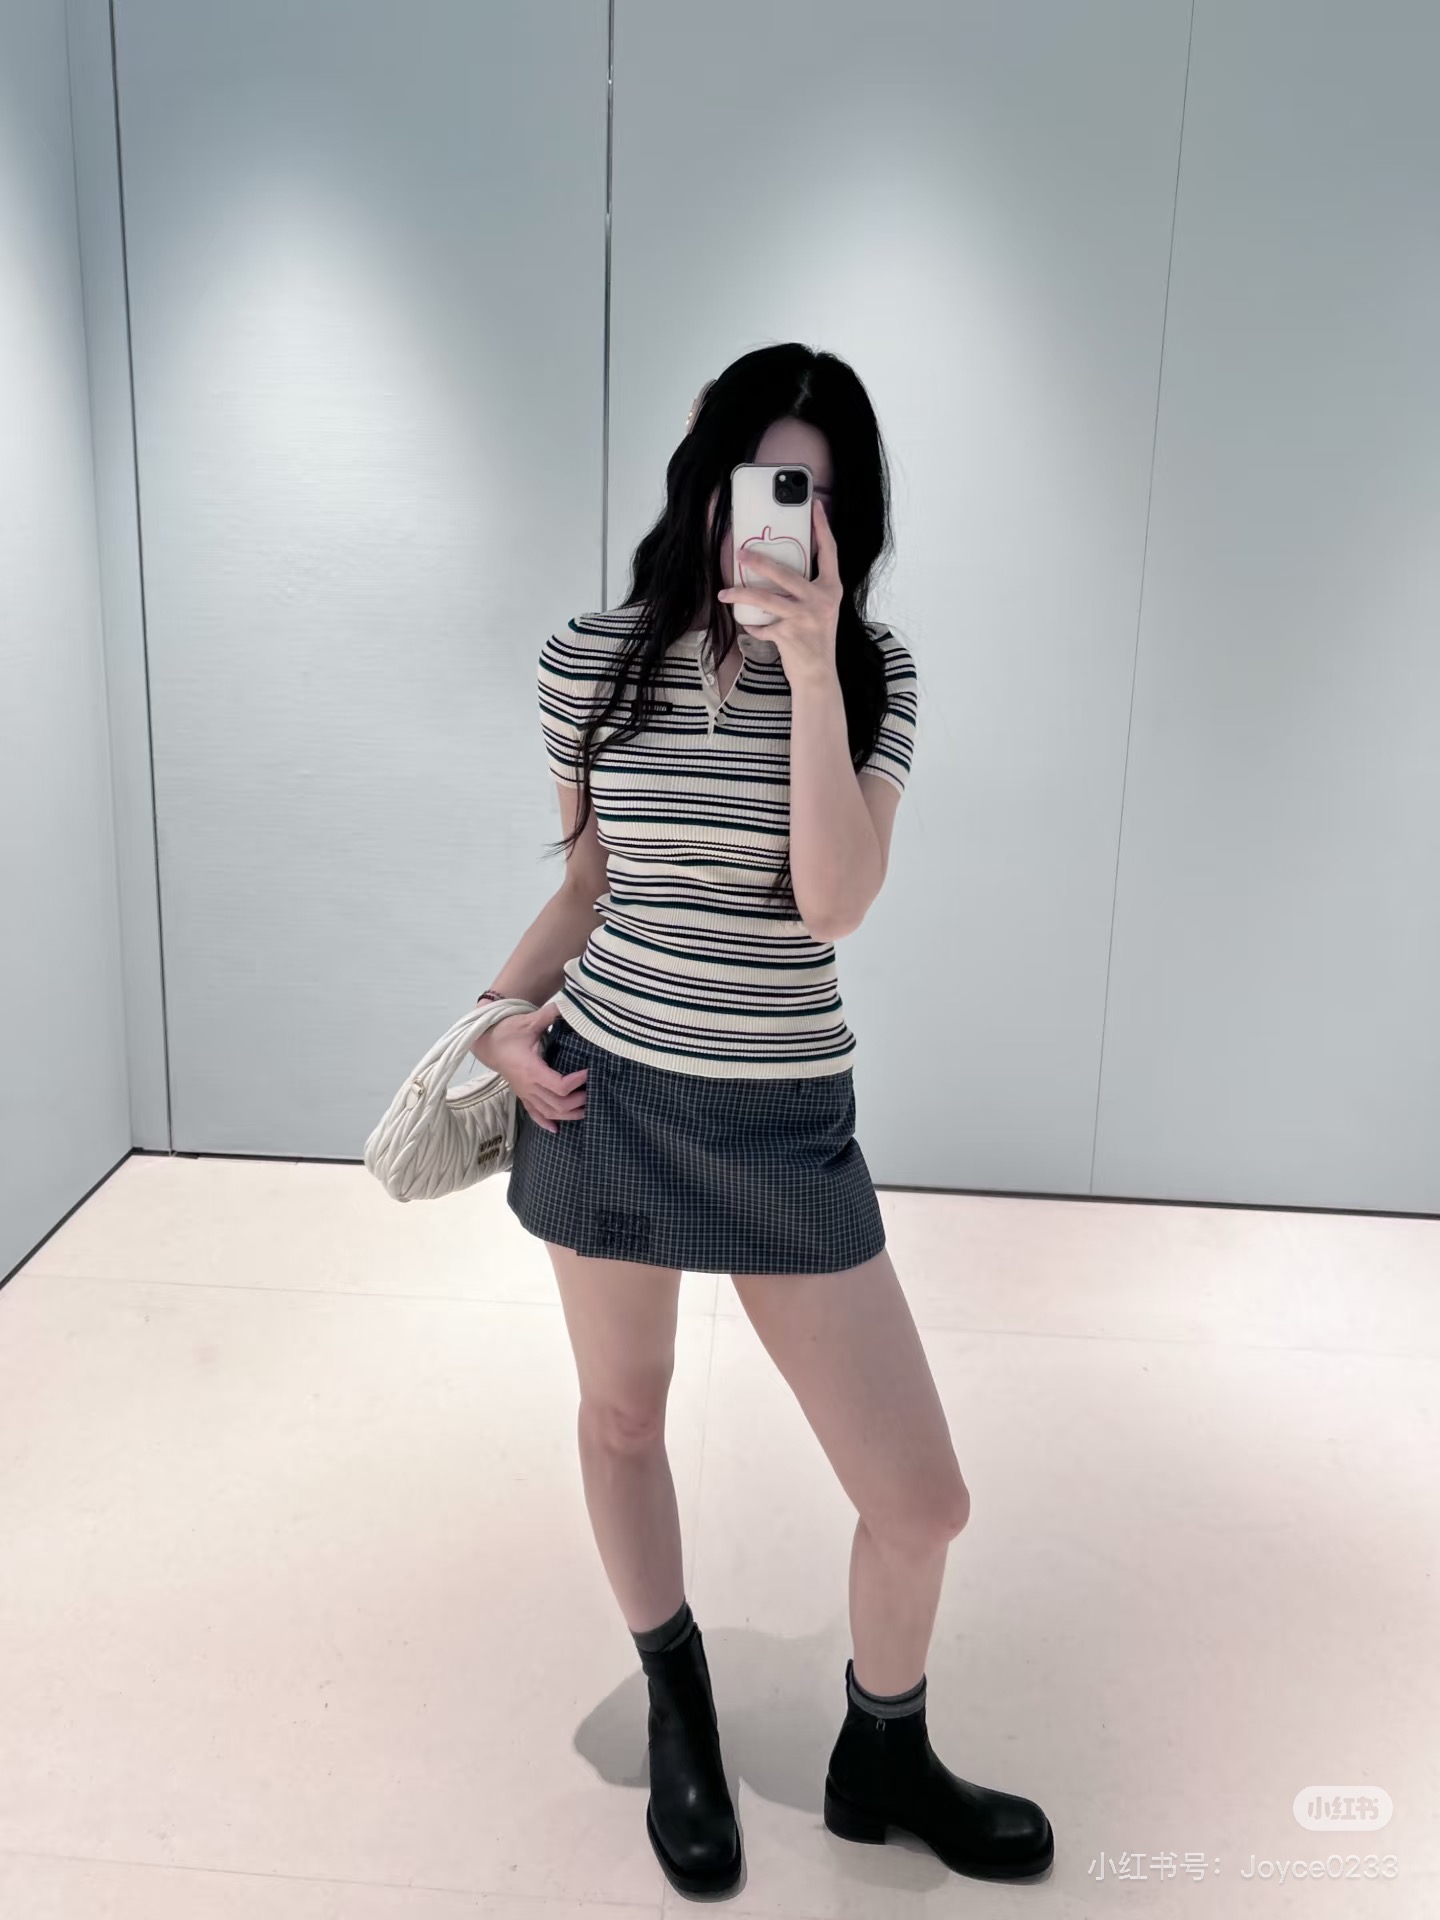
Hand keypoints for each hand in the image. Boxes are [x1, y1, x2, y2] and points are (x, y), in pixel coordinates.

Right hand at [470, 1000, 585, 1133]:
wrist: (486, 1042)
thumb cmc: (507, 1031)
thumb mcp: (528, 1021)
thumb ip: (548, 1015)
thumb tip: (567, 1005)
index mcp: (531, 1070)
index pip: (559, 1085)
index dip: (577, 1082)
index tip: (589, 1072)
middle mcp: (528, 1086)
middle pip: (557, 1104)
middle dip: (578, 1101)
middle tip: (593, 1093)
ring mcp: (525, 1093)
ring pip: (548, 1113)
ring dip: (568, 1115)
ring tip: (585, 1110)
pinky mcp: (522, 1094)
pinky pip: (533, 1114)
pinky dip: (545, 1122)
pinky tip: (556, 1130)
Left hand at [717, 494, 840, 686]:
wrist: (818, 676)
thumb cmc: (816, 639)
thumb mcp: (821, 609)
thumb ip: (807, 588)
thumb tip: (777, 568)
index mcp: (832, 589)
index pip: (830, 551)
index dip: (822, 527)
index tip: (813, 505)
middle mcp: (821, 600)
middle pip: (785, 572)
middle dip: (759, 561)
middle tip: (740, 553)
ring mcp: (805, 618)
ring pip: (766, 599)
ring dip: (741, 595)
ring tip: (724, 592)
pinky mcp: (789, 635)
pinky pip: (762, 625)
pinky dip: (752, 625)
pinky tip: (748, 625)